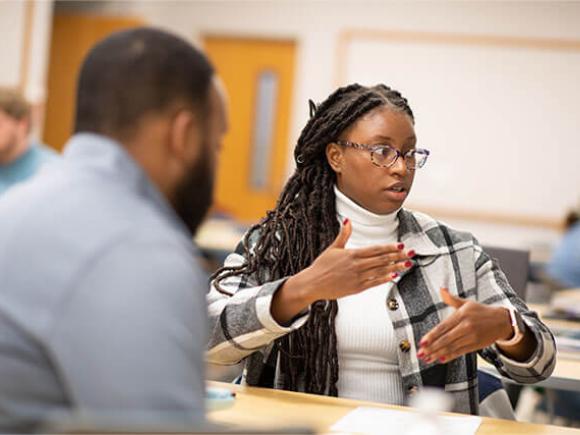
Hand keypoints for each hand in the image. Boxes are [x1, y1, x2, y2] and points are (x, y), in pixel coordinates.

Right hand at [297, 218, 413, 302]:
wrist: (313, 283)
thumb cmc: (322, 266)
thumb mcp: (333, 248)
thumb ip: (343, 235)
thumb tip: (347, 221)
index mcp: (352, 254)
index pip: (376, 249)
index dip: (390, 248)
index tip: (401, 246)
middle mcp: (357, 265)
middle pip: (382, 259)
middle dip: (398, 256)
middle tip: (411, 254)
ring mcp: (358, 277)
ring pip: (381, 271)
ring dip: (396, 267)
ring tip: (407, 265)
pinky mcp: (356, 288)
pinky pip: (374, 283)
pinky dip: (385, 279)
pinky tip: (394, 276)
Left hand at [417, 288, 512, 363]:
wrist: (502, 321)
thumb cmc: (481, 311)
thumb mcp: (467, 303)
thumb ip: (451, 298)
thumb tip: (441, 289)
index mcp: (461, 315)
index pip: (443, 327)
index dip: (431, 336)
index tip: (422, 342)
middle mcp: (466, 326)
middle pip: (445, 339)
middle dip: (431, 347)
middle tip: (420, 353)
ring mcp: (471, 337)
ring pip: (451, 347)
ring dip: (438, 353)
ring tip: (427, 358)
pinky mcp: (476, 345)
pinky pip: (460, 352)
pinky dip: (450, 356)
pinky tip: (440, 359)